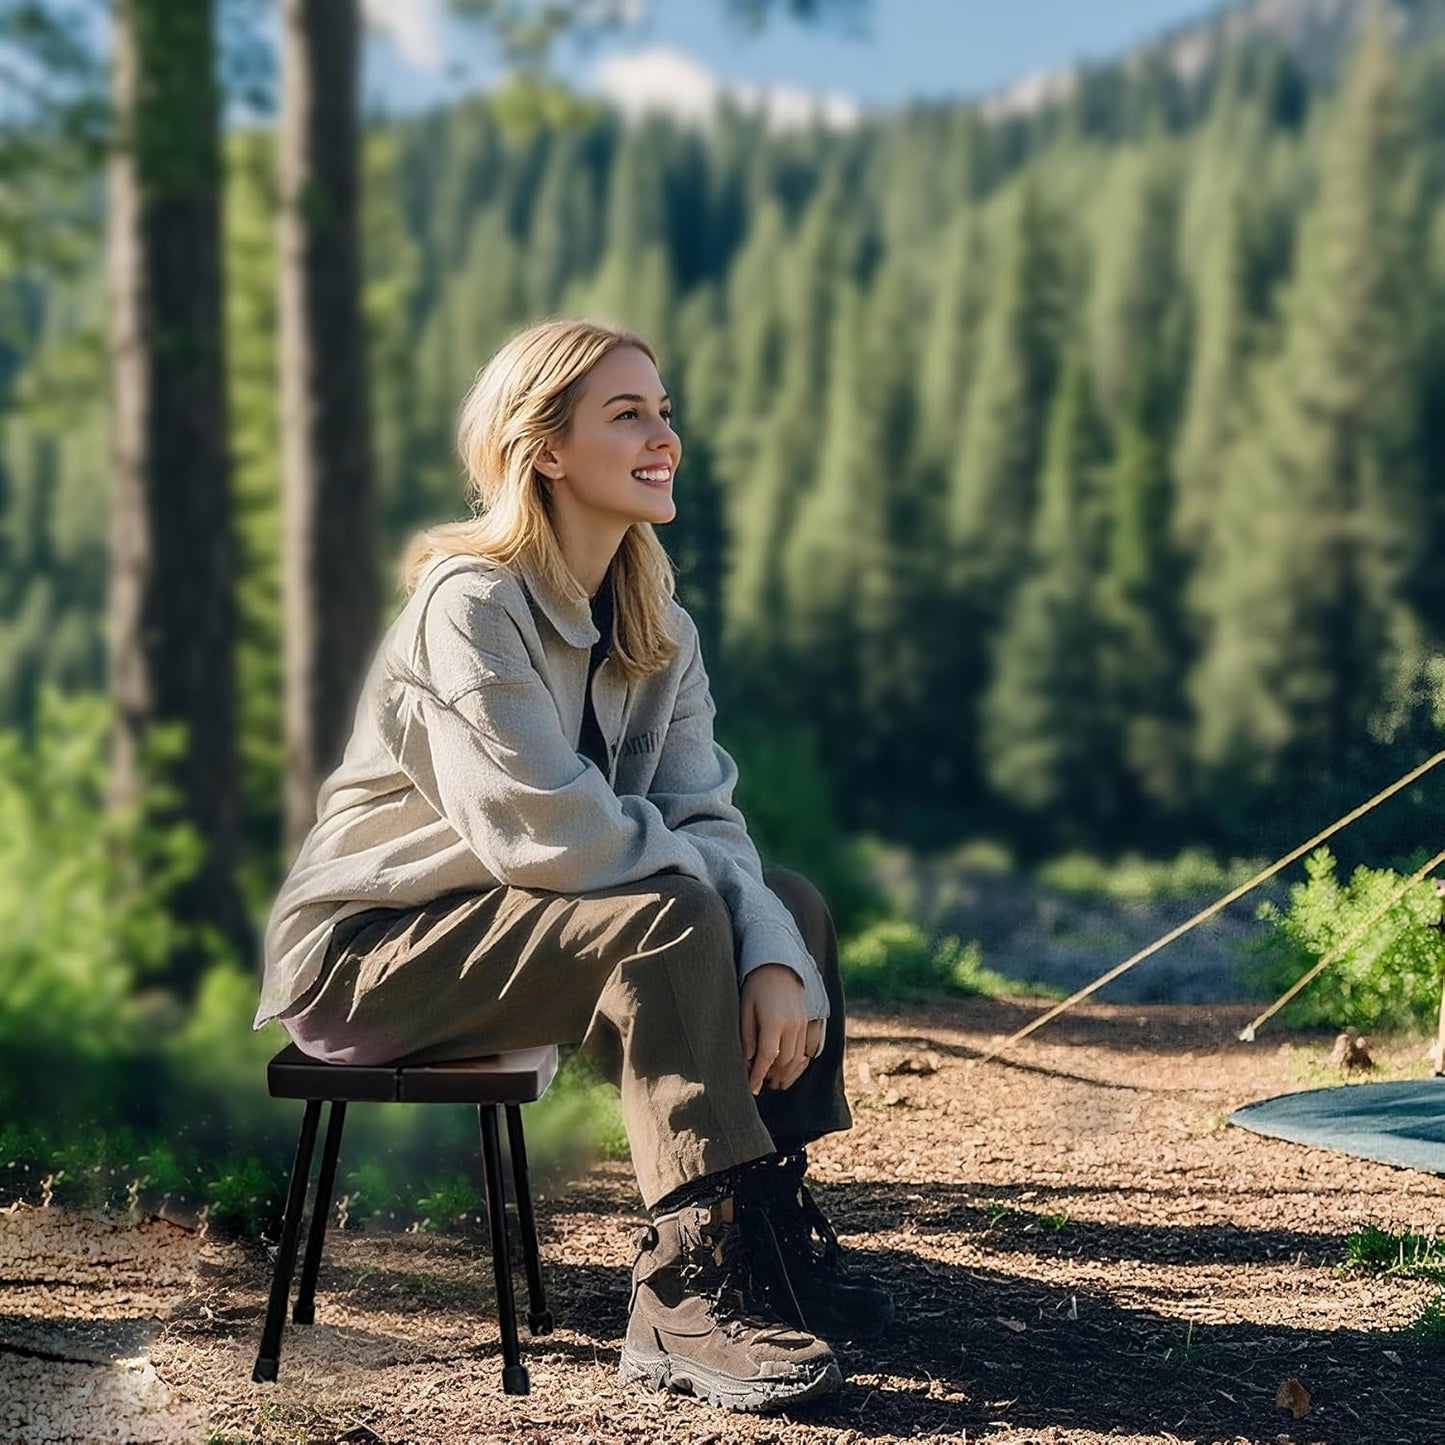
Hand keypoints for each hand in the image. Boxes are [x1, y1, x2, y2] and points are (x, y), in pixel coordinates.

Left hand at [740, 963, 808, 1093]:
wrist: (779, 967)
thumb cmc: (756, 987)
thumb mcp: (745, 1008)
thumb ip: (747, 1035)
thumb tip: (748, 1061)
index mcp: (774, 1021)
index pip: (768, 1057)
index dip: (758, 1075)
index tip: (751, 1089)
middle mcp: (792, 1025)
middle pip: (785, 1061)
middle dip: (772, 1076)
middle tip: (760, 1085)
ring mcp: (802, 1024)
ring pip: (797, 1059)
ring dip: (786, 1073)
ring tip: (773, 1081)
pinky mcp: (806, 1023)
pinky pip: (805, 1050)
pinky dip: (796, 1064)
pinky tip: (786, 1069)